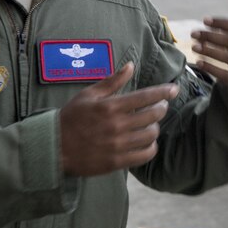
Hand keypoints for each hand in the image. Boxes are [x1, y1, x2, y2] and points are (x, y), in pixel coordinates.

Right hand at [59, 62, 177, 176]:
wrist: (53, 147)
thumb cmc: (71, 118)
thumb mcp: (89, 95)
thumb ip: (112, 81)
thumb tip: (130, 65)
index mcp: (110, 107)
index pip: (146, 96)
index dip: (164, 92)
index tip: (174, 89)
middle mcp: (116, 126)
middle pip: (153, 115)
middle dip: (161, 108)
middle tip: (160, 106)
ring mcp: (117, 145)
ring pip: (151, 135)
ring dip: (155, 127)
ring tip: (151, 124)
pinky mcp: (117, 162)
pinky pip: (145, 155)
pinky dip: (151, 147)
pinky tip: (148, 142)